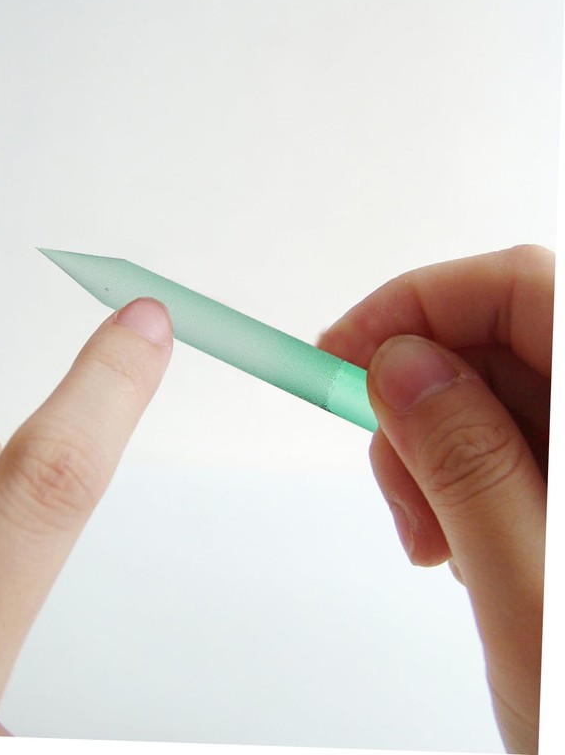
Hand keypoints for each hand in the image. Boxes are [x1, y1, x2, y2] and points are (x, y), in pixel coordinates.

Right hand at [318, 245, 551, 754]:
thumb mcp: (528, 596)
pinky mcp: (563, 482)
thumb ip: (468, 468)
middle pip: (498, 339)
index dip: (420, 302)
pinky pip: (494, 441)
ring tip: (429, 538)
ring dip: (427, 449)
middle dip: (414, 396)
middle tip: (386, 476)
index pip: (524, 287)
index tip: (340, 351)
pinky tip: (457, 540)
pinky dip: (449, 476)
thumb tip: (399, 366)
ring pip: (485, 393)